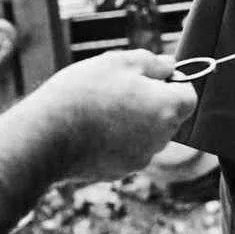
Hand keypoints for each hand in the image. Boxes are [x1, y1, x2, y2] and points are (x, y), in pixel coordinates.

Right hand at [31, 50, 197, 183]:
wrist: (45, 136)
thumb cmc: (83, 93)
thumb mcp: (119, 61)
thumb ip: (153, 63)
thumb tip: (170, 66)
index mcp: (167, 109)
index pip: (189, 96)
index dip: (173, 83)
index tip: (150, 76)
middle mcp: (160, 139)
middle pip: (168, 117)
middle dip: (151, 102)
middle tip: (118, 89)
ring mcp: (140, 159)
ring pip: (146, 134)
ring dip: (132, 121)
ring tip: (99, 108)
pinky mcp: (118, 172)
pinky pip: (125, 150)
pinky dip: (114, 140)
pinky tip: (90, 129)